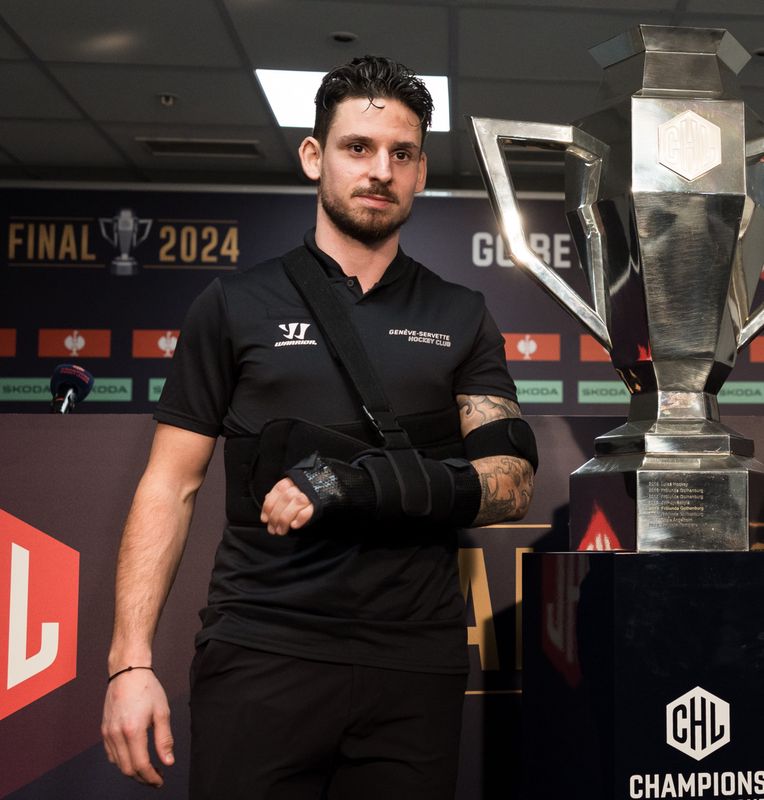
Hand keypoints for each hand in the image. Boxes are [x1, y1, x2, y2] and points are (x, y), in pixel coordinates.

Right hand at [101, 669, 174, 786]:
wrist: (128, 672)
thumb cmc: (147, 688)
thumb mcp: (162, 712)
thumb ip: (164, 739)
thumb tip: (168, 761)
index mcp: (133, 731)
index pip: (141, 765)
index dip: (151, 777)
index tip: (160, 781)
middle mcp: (116, 735)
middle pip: (127, 769)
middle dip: (142, 778)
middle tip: (156, 778)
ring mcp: (108, 733)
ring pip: (118, 764)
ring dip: (132, 771)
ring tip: (148, 768)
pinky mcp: (104, 730)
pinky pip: (111, 754)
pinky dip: (122, 761)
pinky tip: (134, 756)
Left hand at [260, 477, 314, 534]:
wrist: (324, 487)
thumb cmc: (303, 490)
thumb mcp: (289, 488)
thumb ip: (278, 494)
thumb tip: (267, 501)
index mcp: (290, 482)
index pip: (276, 492)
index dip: (268, 507)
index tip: (264, 519)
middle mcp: (299, 486)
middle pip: (285, 500)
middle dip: (275, 517)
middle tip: (272, 529)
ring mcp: (309, 494)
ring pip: (295, 505)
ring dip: (285, 520)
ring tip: (281, 531)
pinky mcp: (317, 504)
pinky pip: (308, 511)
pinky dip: (300, 519)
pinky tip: (294, 525)